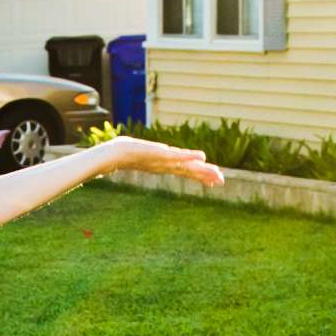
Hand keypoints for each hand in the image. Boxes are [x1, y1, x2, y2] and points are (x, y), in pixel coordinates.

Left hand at [103, 136, 222, 187]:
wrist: (115, 155)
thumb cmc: (126, 153)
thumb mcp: (143, 154)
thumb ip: (151, 156)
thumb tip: (155, 155)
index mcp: (165, 166)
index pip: (187, 171)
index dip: (200, 175)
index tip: (213, 182)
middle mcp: (166, 165)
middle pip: (190, 170)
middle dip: (206, 175)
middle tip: (221, 181)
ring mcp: (164, 161)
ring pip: (187, 166)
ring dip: (202, 169)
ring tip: (216, 174)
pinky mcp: (160, 154)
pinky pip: (177, 155)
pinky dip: (189, 156)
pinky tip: (200, 157)